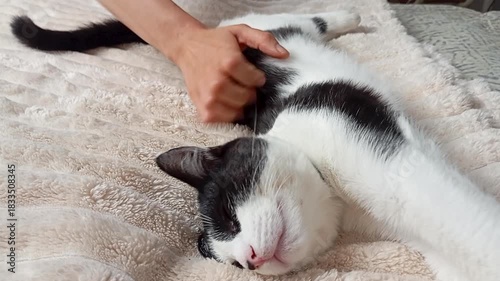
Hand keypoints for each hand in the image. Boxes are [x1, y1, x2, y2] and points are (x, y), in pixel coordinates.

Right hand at [170, 24, 288, 122]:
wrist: (187, 47)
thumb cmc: (215, 41)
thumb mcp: (240, 32)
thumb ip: (264, 40)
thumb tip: (284, 54)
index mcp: (229, 62)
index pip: (256, 81)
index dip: (257, 78)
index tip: (251, 74)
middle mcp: (218, 82)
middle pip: (248, 98)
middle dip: (249, 91)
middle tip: (241, 82)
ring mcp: (209, 98)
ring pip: (237, 111)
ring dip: (239, 103)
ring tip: (233, 91)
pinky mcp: (202, 109)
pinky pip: (223, 120)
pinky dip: (227, 114)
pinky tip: (225, 102)